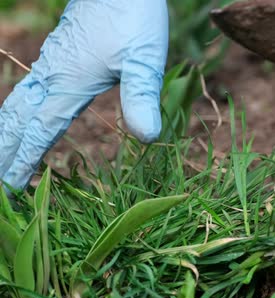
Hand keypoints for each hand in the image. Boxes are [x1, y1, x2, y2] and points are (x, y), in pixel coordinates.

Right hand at [0, 0, 168, 190]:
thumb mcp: (144, 60)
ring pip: (16, 103)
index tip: (12, 189)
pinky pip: (27, 90)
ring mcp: (51, 63)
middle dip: (5, 152)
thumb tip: (147, 138)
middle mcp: (52, 75)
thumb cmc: (133, 18)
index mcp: (68, 83)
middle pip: (17, 120)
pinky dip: (17, 112)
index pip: (40, 131)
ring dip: (6, 133)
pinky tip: (22, 116)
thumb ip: (142, 97)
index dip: (24, 161)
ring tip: (1, 155)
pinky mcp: (58, 54)